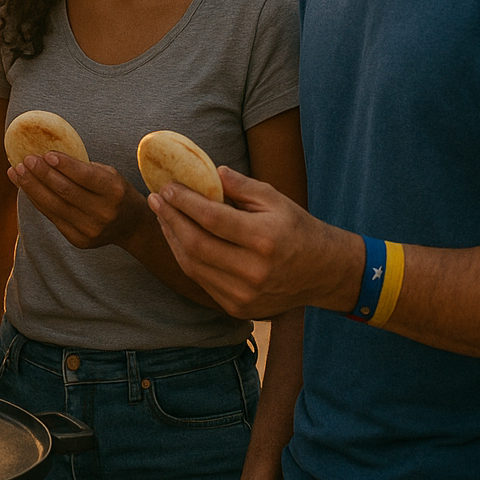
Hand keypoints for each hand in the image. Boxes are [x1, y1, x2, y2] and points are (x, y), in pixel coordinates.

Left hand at [7, 151, 144, 248]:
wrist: (130, 225)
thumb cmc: (115, 191)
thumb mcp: (109, 174)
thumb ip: (82, 167)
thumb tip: (47, 155)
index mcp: (114, 192)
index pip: (85, 177)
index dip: (64, 165)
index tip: (46, 153)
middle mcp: (103, 213)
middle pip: (65, 191)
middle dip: (42, 174)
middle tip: (25, 159)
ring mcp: (90, 230)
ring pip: (53, 206)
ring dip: (31, 187)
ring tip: (17, 171)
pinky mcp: (78, 240)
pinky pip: (52, 216)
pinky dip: (36, 200)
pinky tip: (25, 187)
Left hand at [149, 166, 359, 318]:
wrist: (323, 273)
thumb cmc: (296, 228)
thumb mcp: (275, 199)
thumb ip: (241, 185)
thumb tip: (209, 171)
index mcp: (265, 239)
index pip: (212, 218)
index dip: (185, 202)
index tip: (168, 187)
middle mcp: (254, 271)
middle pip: (196, 244)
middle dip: (170, 218)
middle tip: (156, 199)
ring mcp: (244, 294)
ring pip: (193, 265)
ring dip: (172, 238)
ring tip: (162, 216)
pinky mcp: (237, 307)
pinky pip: (201, 280)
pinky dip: (185, 258)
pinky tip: (178, 238)